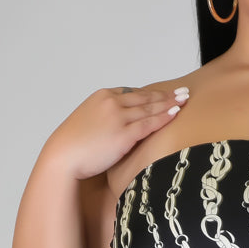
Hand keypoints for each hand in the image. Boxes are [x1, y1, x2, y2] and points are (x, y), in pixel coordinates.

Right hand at [43, 82, 190, 180]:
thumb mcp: (89, 122)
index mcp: (102, 97)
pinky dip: (164, 117)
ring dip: (170, 102)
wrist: (63, 155)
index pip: (133, 93)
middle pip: (145, 97)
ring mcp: (118, 117)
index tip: (164, 93)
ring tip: (185, 99)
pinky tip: (176, 112)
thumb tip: (116, 127)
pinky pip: (149, 123)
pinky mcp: (124, 133)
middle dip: (166, 94)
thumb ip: (104, 119)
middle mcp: (112, 102)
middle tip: (183, 91)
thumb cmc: (73, 145)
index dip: (151, 94)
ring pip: (150, 108)